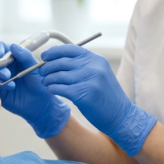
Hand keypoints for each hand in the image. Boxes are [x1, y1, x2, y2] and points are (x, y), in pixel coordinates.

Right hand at [0, 42, 69, 137]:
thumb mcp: (35, 68)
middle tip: (7, 74)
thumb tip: (13, 46)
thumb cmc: (40, 84)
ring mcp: (0, 79)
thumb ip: (25, 56)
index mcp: (13, 58)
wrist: (42, 104)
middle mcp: (5, 67)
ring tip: (11, 84)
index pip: (0, 48)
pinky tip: (6, 89)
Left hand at [38, 45, 155, 154]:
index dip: (54, 52)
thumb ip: (83, 65)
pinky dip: (52, 89)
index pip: (70, 49)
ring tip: (46, 83)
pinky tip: (52, 91)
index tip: (44, 57)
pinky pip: (60, 88)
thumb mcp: (99, 73)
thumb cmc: (106, 95)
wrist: (121, 115)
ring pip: (58, 76)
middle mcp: (93, 67)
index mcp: (96, 59)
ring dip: (48, 79)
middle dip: (47, 67)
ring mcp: (89, 80)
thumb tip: (57, 60)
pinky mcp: (83, 95)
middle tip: (42, 73)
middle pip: (61, 62)